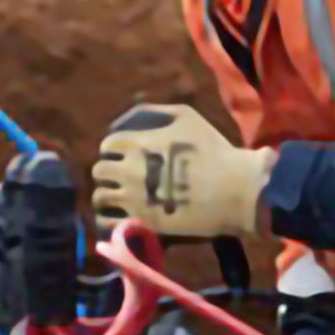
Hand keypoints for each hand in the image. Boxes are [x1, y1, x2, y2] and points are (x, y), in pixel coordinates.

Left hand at [92, 103, 274, 238]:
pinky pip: (109, 223)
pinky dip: (108, 219)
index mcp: (138, 143)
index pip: (107, 145)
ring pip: (100, 197)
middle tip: (121, 177)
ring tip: (120, 198)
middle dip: (108, 171)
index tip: (124, 155)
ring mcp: (135, 198)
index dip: (114, 149)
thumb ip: (154, 111)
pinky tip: (120, 217)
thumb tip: (129, 116)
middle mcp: (130, 170)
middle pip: (99, 171)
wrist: (235, 189)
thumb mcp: (186, 117)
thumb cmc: (213, 150)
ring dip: (107, 194)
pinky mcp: (144, 222)